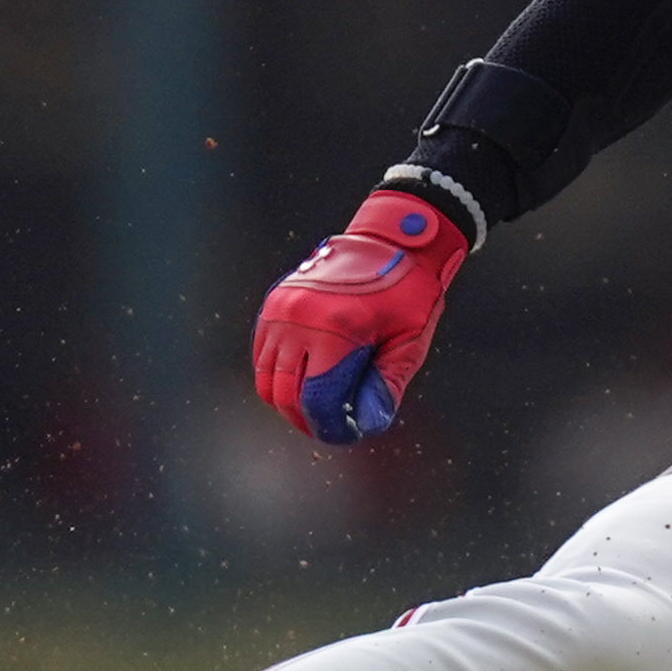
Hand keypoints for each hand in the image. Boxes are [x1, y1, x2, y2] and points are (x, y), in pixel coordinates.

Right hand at [252, 190, 469, 444]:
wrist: (393, 237)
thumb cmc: (408, 290)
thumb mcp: (409, 342)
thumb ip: (385, 388)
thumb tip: (364, 425)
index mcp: (338, 328)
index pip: (318, 401)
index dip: (332, 428)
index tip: (348, 433)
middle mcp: (300, 318)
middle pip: (286, 396)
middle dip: (309, 420)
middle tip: (334, 425)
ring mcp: (281, 309)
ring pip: (267, 380)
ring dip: (290, 402)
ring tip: (319, 406)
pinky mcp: (274, 304)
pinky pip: (262, 356)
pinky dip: (277, 377)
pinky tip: (305, 379)